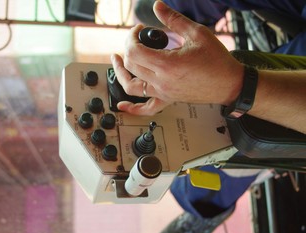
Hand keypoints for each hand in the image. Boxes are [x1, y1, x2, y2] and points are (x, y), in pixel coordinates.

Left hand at [111, 0, 243, 114]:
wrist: (229, 84)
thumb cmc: (217, 60)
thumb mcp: (197, 33)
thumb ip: (174, 19)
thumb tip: (157, 6)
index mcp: (167, 64)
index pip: (134, 51)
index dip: (131, 37)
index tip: (139, 30)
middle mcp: (162, 81)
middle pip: (130, 66)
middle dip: (127, 49)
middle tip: (134, 39)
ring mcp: (163, 93)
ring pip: (131, 87)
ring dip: (120, 74)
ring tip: (116, 62)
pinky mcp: (167, 100)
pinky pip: (146, 109)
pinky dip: (132, 109)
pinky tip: (122, 106)